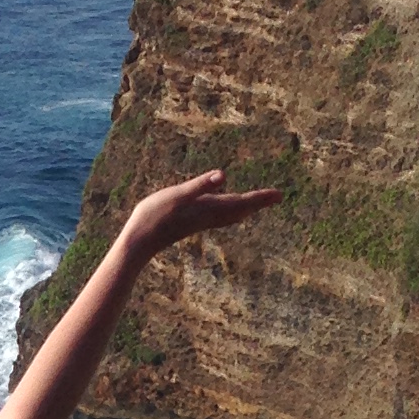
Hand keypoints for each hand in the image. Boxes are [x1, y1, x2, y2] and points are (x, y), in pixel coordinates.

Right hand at [121, 168, 282, 257]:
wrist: (139, 242)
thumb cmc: (155, 216)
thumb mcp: (178, 195)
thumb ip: (201, 185)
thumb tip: (223, 176)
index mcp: (209, 208)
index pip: (241, 202)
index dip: (260, 197)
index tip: (279, 194)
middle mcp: (208, 216)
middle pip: (240, 209)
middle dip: (258, 202)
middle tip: (276, 196)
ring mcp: (200, 220)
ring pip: (230, 214)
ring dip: (245, 207)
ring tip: (258, 202)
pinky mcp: (191, 222)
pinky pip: (218, 216)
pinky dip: (229, 210)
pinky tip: (225, 208)